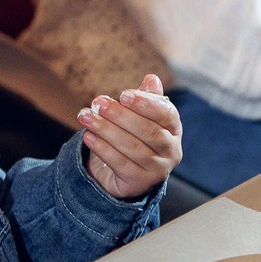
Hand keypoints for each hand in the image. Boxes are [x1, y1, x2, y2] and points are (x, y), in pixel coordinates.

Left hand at [80, 75, 182, 199]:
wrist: (124, 175)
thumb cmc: (134, 138)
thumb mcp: (141, 118)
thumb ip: (146, 99)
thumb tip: (151, 78)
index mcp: (174, 130)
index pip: (167, 114)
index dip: (146, 103)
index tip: (123, 94)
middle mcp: (172, 150)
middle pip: (149, 131)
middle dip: (121, 116)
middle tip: (98, 103)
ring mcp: (158, 169)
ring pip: (132, 147)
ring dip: (106, 130)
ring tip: (86, 117)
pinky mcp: (140, 182)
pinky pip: (120, 164)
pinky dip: (102, 149)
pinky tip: (88, 136)